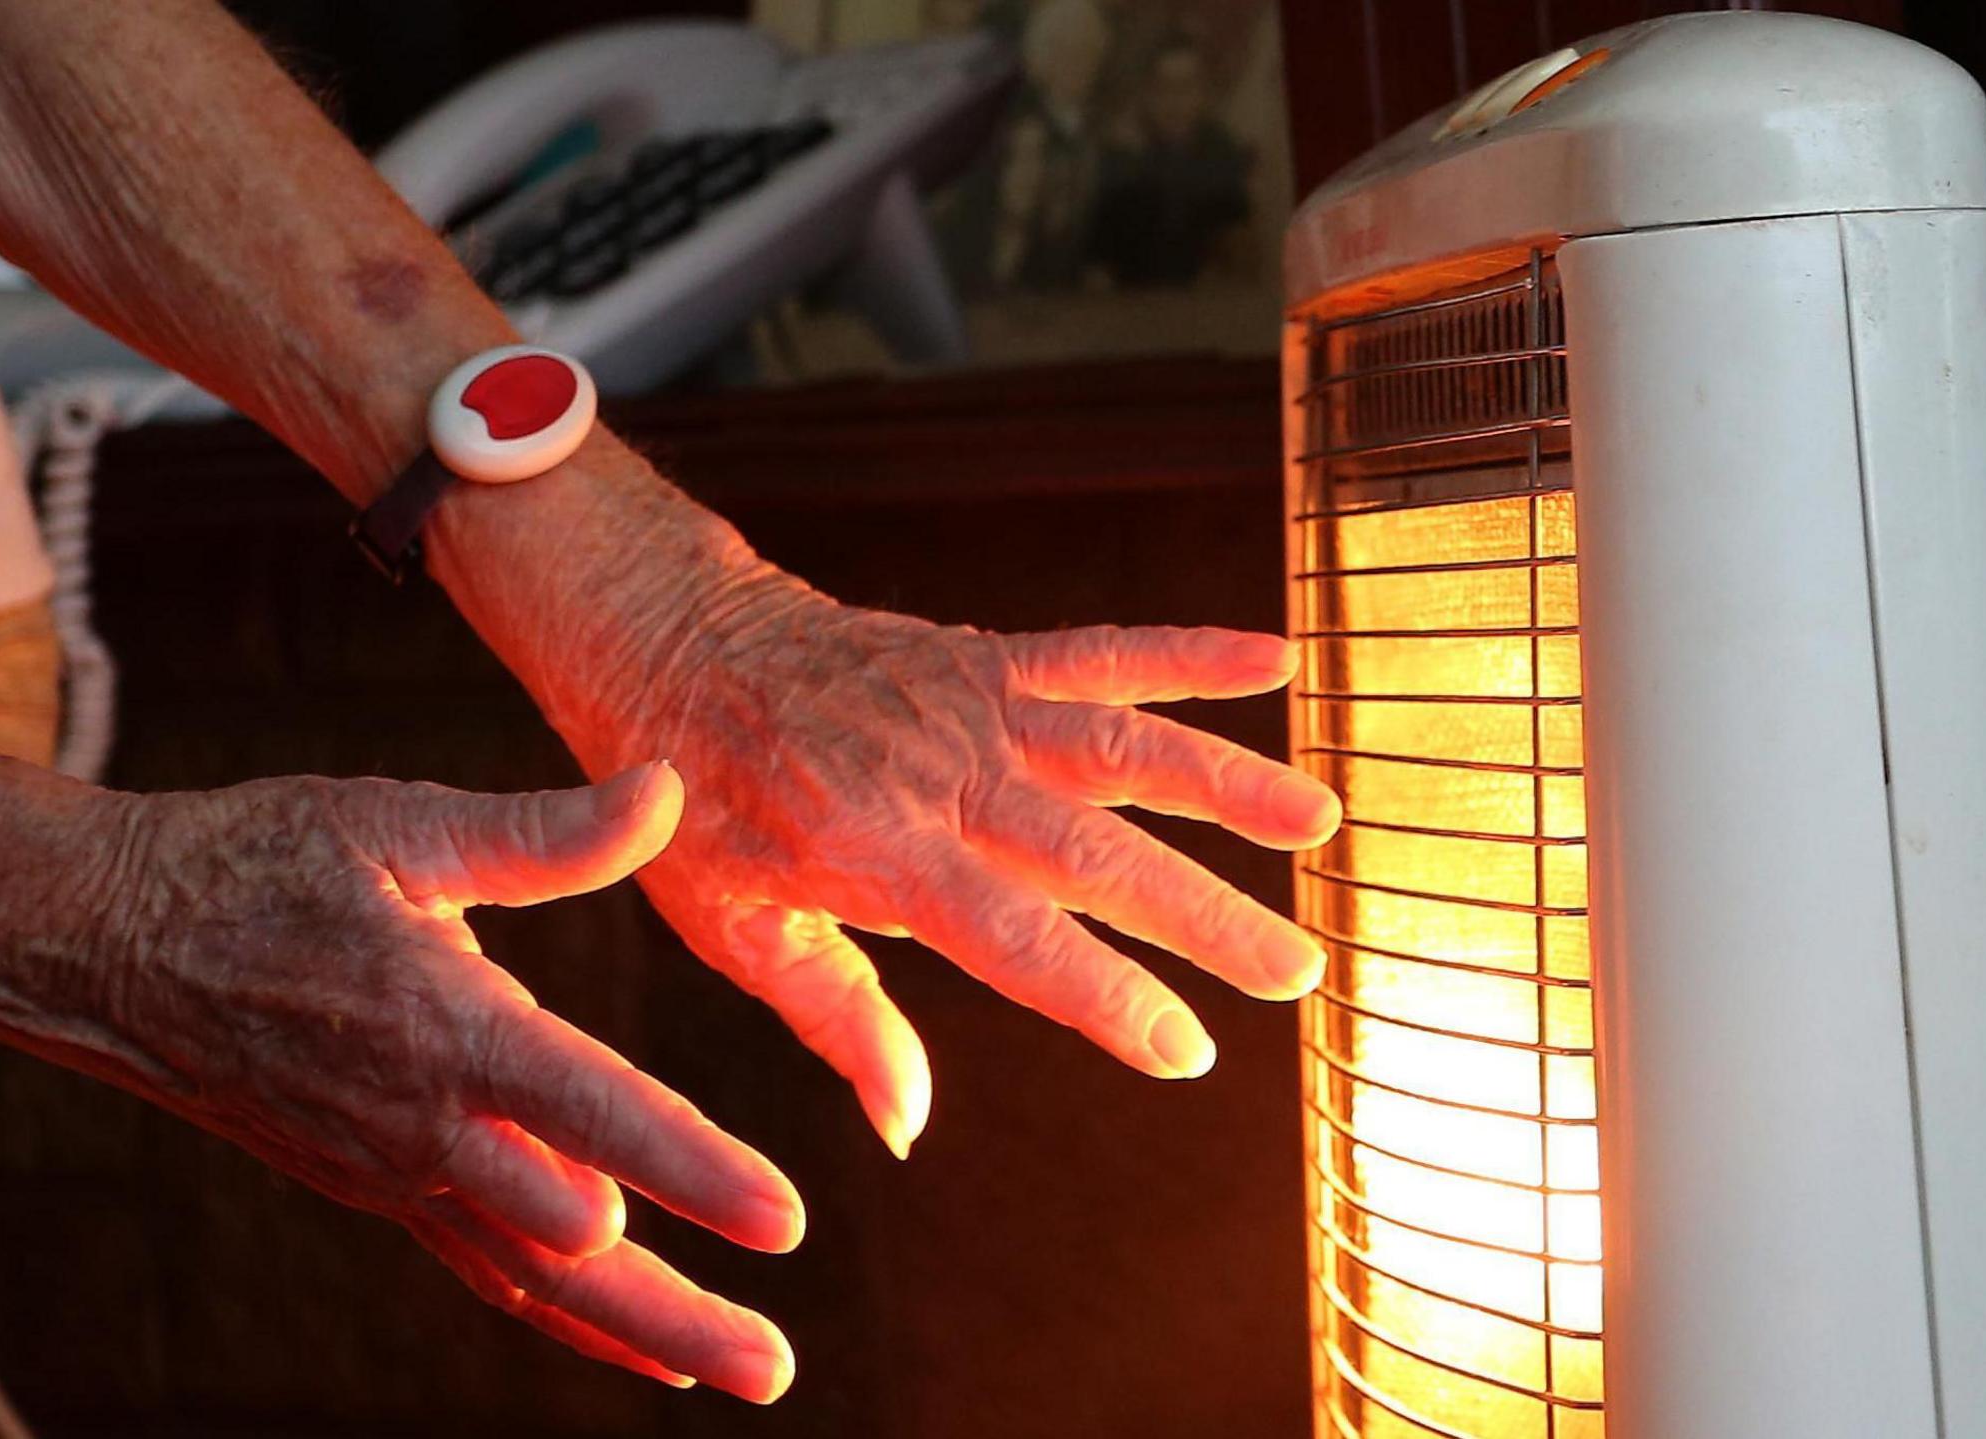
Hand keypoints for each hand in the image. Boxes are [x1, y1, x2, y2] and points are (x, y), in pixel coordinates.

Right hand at [72, 763, 798, 1400]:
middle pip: (572, 1242)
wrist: (112, 946)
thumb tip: (666, 787)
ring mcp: (396, 1171)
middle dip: (681, 1304)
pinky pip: (484, 1272)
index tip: (782, 1218)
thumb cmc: (258, 864)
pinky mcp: (377, 1189)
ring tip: (737, 1372)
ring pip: (533, 1280)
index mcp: (444, 1023)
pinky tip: (643, 1343)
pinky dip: (565, 1318)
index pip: (593, 1108)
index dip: (692, 1167)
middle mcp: (424, 1122)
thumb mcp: (397, 822)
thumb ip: (541, 831)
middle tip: (777, 1368)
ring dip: (639, 1330)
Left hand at [543, 572, 1341, 1157]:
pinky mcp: (981, 657)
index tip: (1186, 1049)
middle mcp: (937, 773)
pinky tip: (1273, 661)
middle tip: (1298, 971)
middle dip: (1203, 915)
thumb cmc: (692, 808)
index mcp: (874, 852)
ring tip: (1319, 823)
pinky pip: (1097, 650)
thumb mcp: (733, 928)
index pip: (1013, 938)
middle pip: (1094, 850)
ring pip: (1119, 744)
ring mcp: (967, 706)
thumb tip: (908, 1126)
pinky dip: (1185, 652)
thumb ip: (836, 1018)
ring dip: (1226, 782)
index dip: (1104, 995)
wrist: (666, 644)